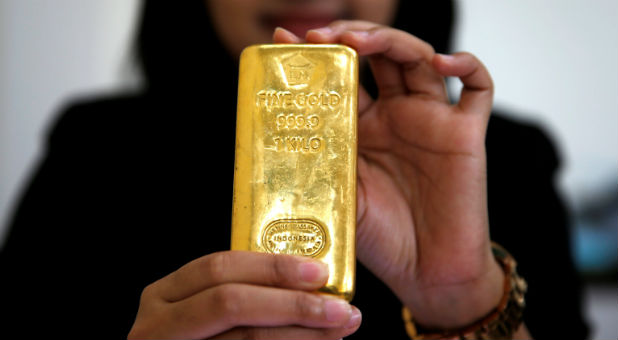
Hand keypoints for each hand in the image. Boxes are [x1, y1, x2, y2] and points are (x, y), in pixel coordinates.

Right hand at [128, 251, 360, 338]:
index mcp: (163, 296)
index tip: (319, 271)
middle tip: (338, 306)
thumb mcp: (202, 312)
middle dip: (292, 302)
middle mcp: (158, 326)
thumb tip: (307, 279)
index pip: (218, 268)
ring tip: (340, 328)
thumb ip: (240, 293)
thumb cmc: (200, 339)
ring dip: (302, 334)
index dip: (272, 267)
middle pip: (231, 303)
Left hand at [274, 21, 502, 328]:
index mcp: (363, 127)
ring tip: (360, 40)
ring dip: (390, 40)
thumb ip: (319, 154)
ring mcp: (432, 120)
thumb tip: (272, 124)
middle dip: (352, 37)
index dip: (321, 53)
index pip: (344, 75)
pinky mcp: (466, 133)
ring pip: (419, 57)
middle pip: (379, 55)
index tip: (289, 37)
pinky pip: (478, 87)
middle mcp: (397, 116)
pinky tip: (441, 62)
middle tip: (322, 35)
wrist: (424, 273)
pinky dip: (466, 65)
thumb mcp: (338, 191)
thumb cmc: (380, 239)